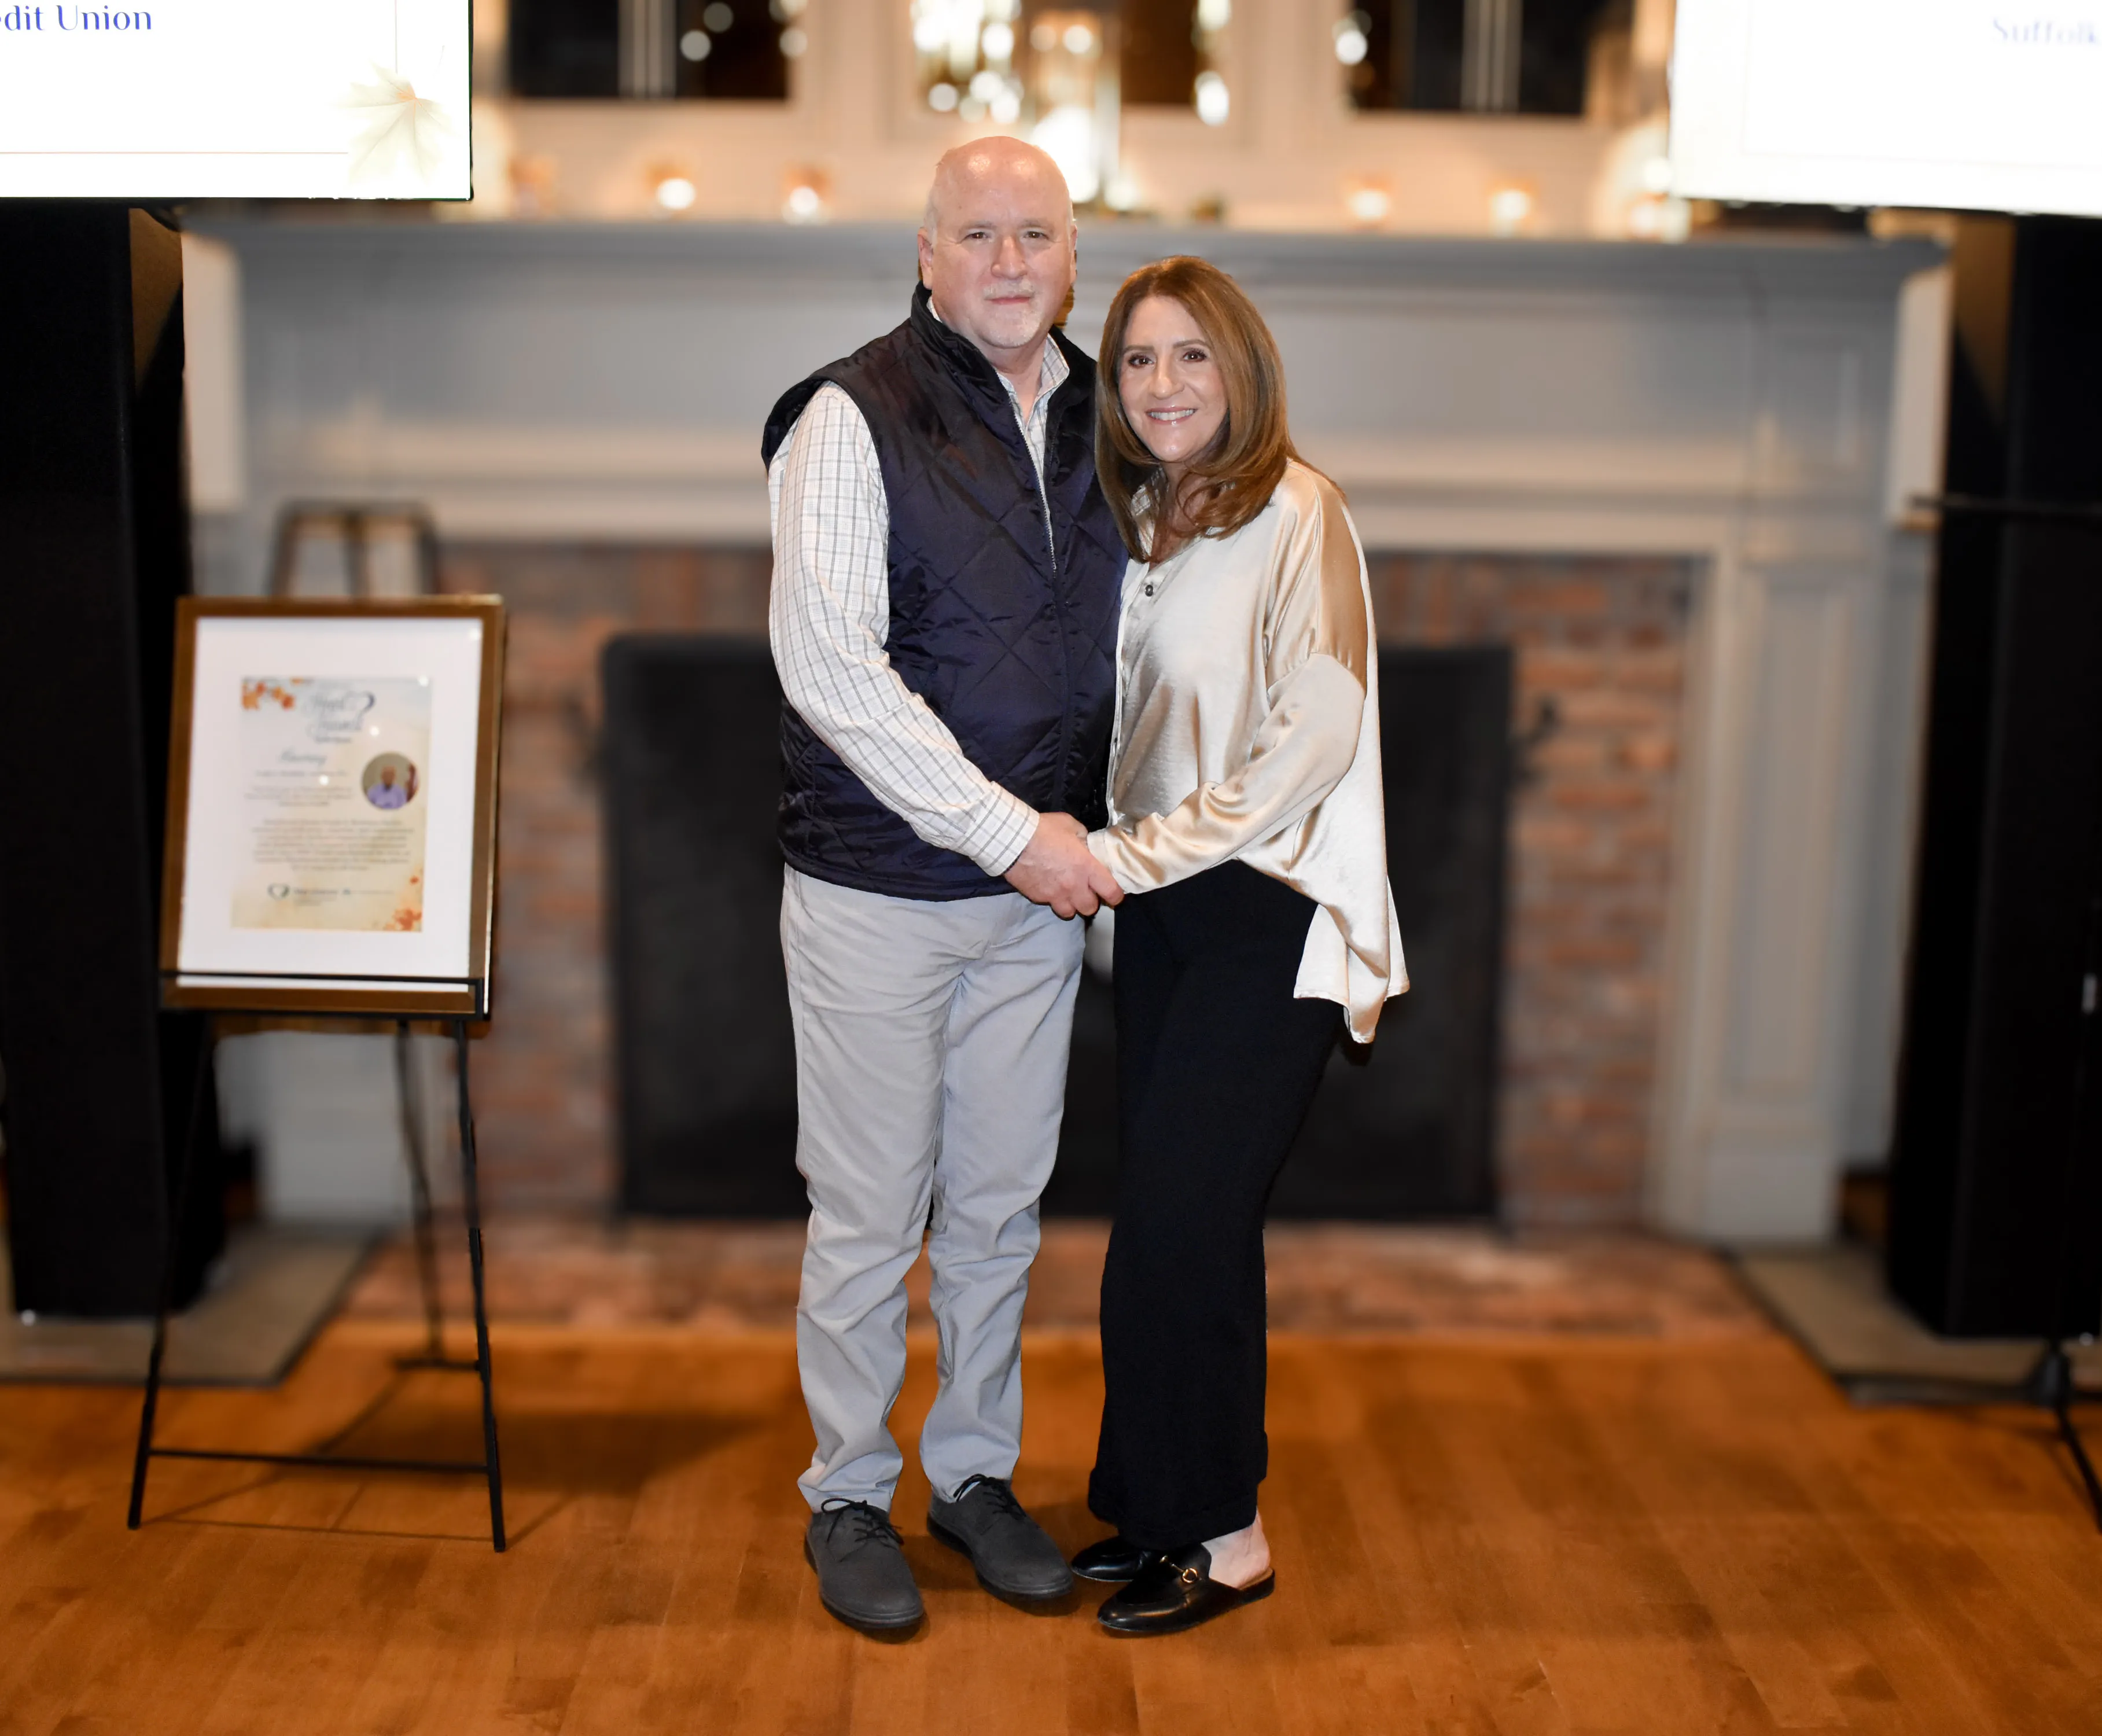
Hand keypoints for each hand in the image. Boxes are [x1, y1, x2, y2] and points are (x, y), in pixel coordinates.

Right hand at [1005, 812, 1123, 918]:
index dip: (1116, 896)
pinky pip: (1050, 904)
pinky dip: (1052, 899)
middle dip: (1091, 901)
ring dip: (1072, 905)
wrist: (1013, 840)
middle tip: (1087, 891)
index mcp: (1086, 868)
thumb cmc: (1043, 830)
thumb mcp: (1070, 825)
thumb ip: (1083, 838)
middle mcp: (1073, 886)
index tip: (1114, 894)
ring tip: (1068, 894)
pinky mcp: (1038, 897)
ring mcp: (1055, 895)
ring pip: (1070, 913)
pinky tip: (1048, 887)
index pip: (1111, 892)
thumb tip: (1085, 844)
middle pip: (1090, 909)